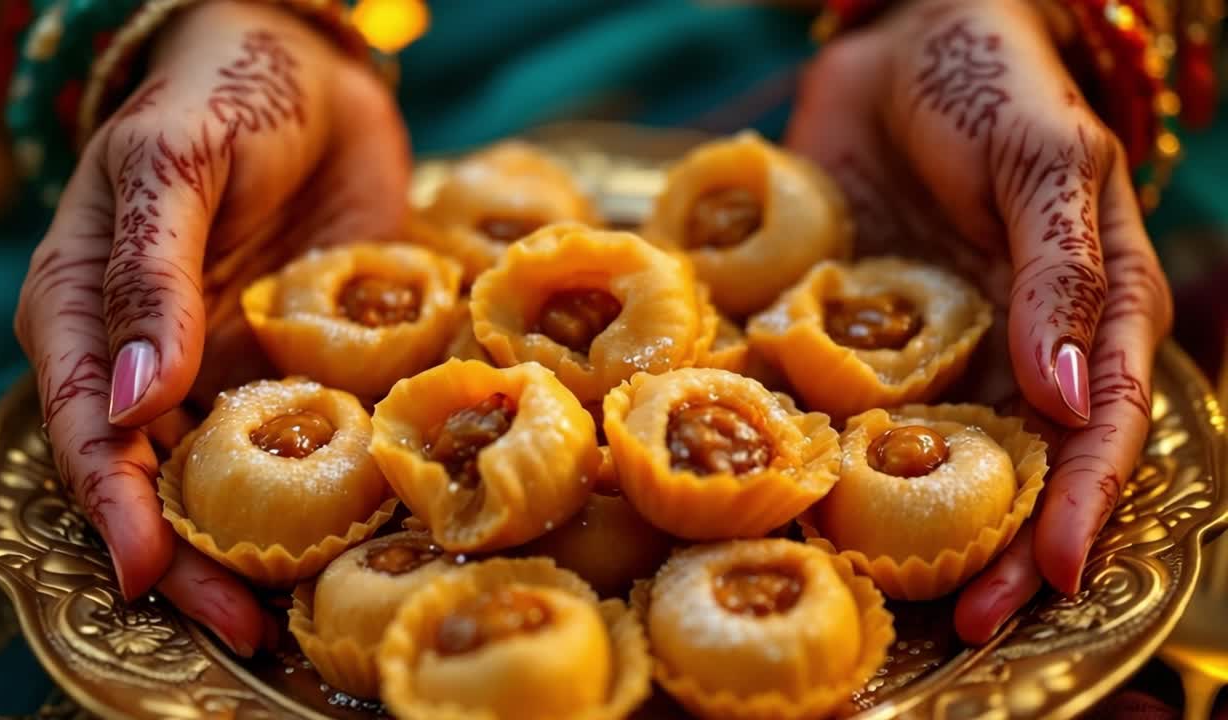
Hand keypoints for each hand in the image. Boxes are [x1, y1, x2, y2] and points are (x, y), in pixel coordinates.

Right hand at [13, 0, 408, 652]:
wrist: (312, 68)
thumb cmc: (221, 92)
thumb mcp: (174, 163)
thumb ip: (149, 274)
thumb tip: (135, 398)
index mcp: (90, 315)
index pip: (89, 432)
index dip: (117, 509)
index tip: (152, 572)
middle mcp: (157, 360)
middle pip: (160, 483)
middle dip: (193, 561)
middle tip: (243, 626)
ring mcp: (235, 369)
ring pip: (238, 479)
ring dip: (264, 545)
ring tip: (302, 610)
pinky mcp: (311, 362)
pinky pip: (318, 436)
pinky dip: (335, 487)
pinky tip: (370, 529)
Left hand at [786, 0, 1171, 641]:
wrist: (893, 45)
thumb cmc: (989, 80)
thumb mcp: (1045, 159)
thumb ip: (1063, 272)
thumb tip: (1072, 398)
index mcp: (1082, 315)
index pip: (1097, 429)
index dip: (1081, 507)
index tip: (1051, 576)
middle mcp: (1005, 350)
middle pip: (1010, 471)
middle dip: (994, 555)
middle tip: (961, 628)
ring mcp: (921, 349)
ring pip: (916, 457)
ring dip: (896, 528)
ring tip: (866, 590)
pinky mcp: (843, 332)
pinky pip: (828, 400)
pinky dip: (807, 446)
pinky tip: (778, 490)